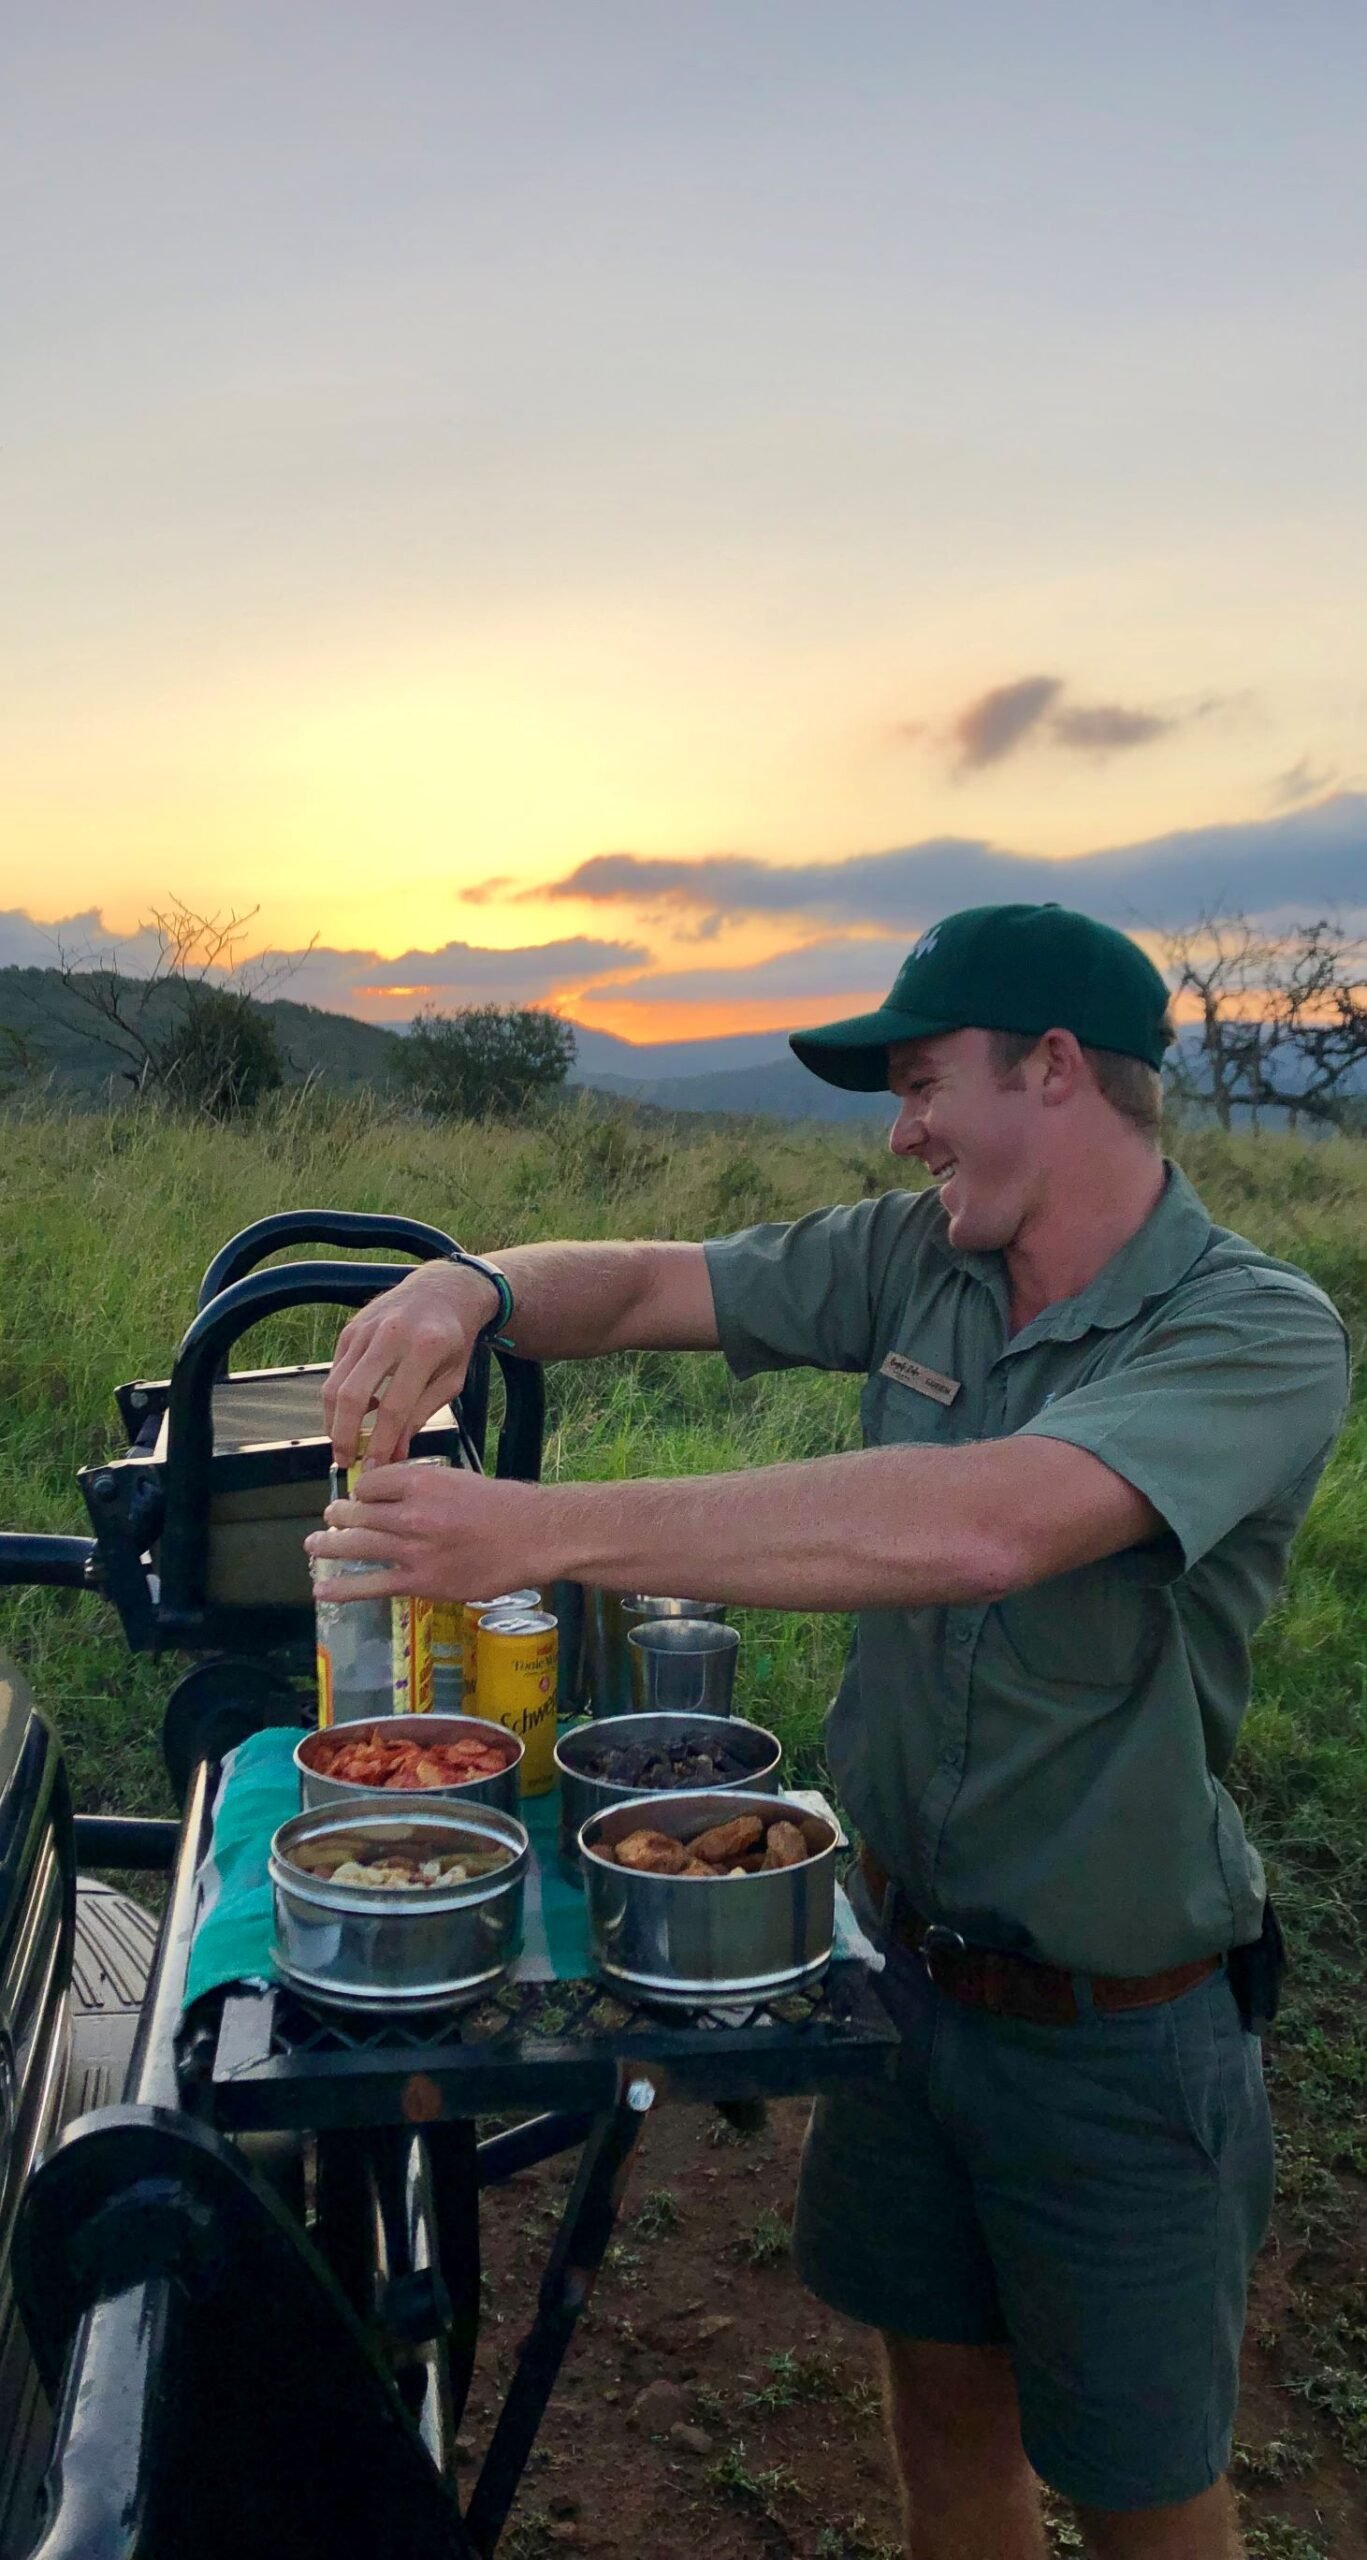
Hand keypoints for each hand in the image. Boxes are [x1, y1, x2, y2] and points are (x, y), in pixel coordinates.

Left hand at [306, 1462, 549, 1601]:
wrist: (533, 1537)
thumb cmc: (503, 1506)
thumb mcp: (458, 1480)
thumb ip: (423, 1486)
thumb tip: (392, 1495)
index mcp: (421, 1481)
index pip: (370, 1484)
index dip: (362, 1491)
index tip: (361, 1498)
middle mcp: (411, 1513)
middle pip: (357, 1513)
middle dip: (338, 1516)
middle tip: (329, 1518)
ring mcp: (413, 1550)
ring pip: (356, 1546)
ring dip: (328, 1546)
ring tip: (313, 1546)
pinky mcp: (420, 1581)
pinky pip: (372, 1585)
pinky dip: (343, 1587)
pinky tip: (322, 1589)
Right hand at [323, 1261, 500, 1464]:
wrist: (443, 1291)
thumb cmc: (453, 1340)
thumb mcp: (452, 1380)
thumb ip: (422, 1414)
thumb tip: (394, 1453)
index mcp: (424, 1348)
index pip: (394, 1408)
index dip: (381, 1444)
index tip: (374, 1468)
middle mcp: (390, 1335)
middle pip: (353, 1396)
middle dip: (345, 1436)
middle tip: (346, 1461)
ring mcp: (365, 1330)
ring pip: (335, 1385)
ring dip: (334, 1421)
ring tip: (344, 1444)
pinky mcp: (349, 1330)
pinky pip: (334, 1372)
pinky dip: (337, 1400)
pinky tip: (352, 1414)